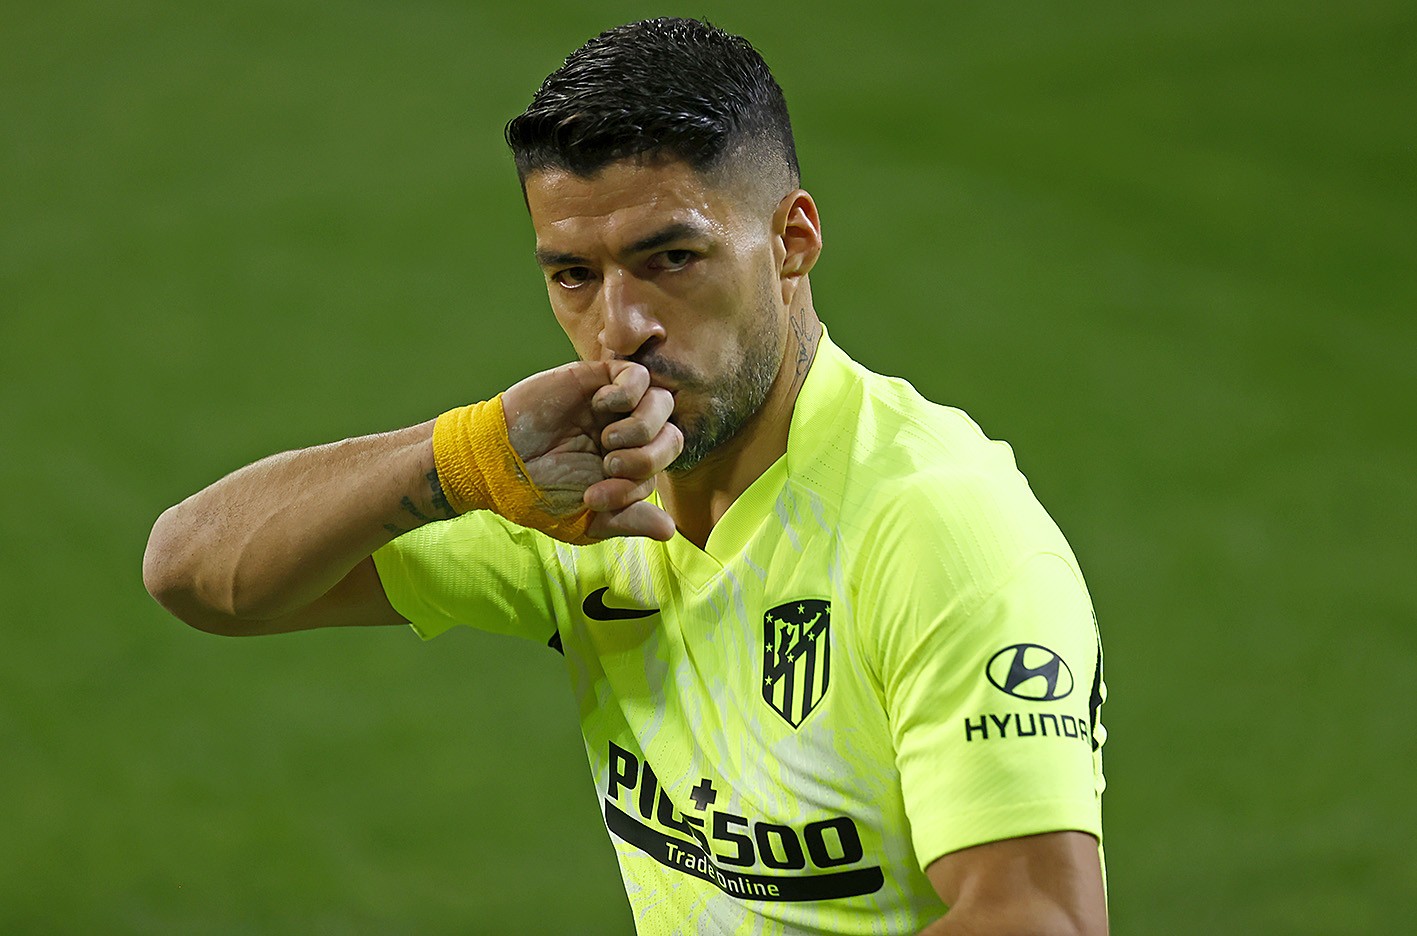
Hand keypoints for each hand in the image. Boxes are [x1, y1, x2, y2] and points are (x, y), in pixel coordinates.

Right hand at [501, 360, 681, 540]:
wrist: (497, 462)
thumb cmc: (538, 492)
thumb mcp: (587, 519)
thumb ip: (627, 520)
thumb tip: (668, 530)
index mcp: (630, 466)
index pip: (663, 469)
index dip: (636, 487)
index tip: (592, 497)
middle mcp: (628, 434)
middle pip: (672, 436)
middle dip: (647, 458)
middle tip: (608, 465)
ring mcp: (615, 406)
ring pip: (663, 403)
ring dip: (641, 428)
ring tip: (607, 440)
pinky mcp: (598, 378)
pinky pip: (639, 375)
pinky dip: (628, 393)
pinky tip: (599, 406)